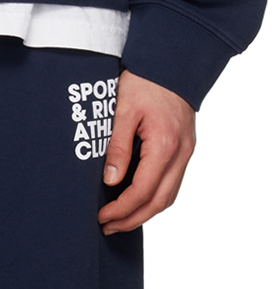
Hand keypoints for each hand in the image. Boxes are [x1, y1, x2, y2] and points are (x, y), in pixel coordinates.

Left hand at [98, 68, 195, 234]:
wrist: (172, 61)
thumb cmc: (145, 80)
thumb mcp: (124, 109)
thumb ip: (118, 146)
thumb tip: (111, 181)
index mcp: (164, 145)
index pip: (143, 191)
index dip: (122, 210)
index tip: (102, 217)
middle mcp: (180, 154)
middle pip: (159, 202)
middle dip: (133, 219)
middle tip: (108, 227)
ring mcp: (186, 152)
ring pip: (169, 195)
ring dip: (146, 211)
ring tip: (121, 218)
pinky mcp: (186, 147)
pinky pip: (173, 182)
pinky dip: (156, 196)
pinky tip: (140, 198)